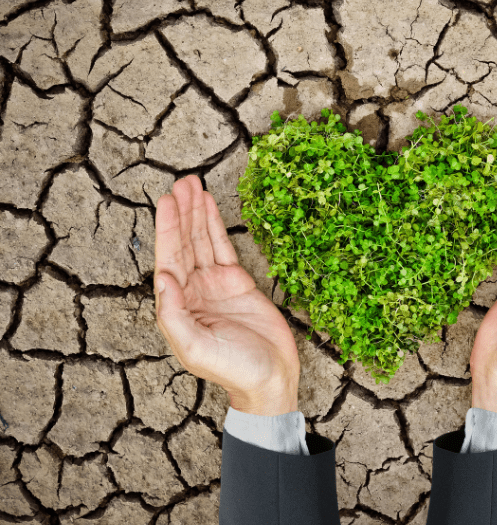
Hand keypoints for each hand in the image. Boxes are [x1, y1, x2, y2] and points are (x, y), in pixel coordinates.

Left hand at [153, 176, 300, 415]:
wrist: (270, 377)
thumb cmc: (232, 369)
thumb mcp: (196, 348)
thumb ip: (174, 315)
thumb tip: (162, 278)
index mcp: (178, 306)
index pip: (169, 259)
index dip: (167, 230)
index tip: (167, 201)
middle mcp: (192, 291)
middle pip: (183, 243)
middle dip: (180, 213)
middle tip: (181, 183)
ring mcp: (214, 284)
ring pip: (201, 240)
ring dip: (195, 213)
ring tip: (192, 184)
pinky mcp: (237, 282)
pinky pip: (222, 247)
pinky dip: (214, 225)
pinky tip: (208, 205)